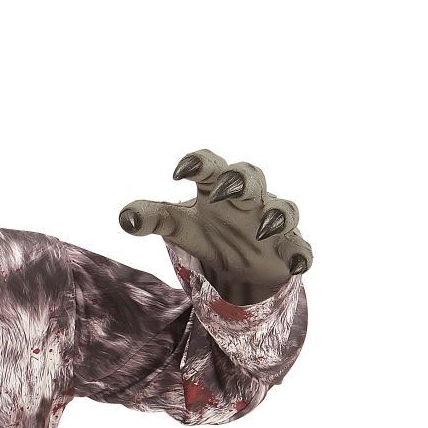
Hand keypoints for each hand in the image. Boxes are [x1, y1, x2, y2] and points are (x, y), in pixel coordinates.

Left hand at [118, 150, 312, 304]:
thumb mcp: (178, 226)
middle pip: (252, 177)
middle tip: (224, 188)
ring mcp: (272, 223)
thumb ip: (152, 217)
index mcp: (219, 188)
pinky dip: (302, 254)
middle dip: (241, 181)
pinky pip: (300, 248)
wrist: (242, 263)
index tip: (179, 171)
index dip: (198, 163)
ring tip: (264, 227)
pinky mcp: (287, 249)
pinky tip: (298, 264)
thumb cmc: (211, 232)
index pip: (211, 166)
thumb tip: (126, 218)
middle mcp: (249, 200)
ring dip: (276, 215)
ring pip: (283, 209)